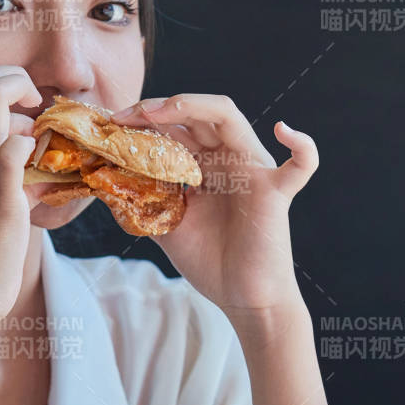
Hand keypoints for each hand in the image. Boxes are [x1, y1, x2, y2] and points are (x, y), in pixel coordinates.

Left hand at [110, 93, 315, 316]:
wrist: (242, 298)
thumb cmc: (211, 262)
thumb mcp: (165, 226)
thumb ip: (141, 200)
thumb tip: (102, 179)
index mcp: (203, 164)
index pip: (173, 127)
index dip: (141, 120)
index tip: (110, 128)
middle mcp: (227, 158)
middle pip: (194, 114)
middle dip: (155, 109)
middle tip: (122, 118)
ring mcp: (253, 170)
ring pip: (229, 119)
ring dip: (192, 106)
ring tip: (158, 111)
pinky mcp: (276, 191)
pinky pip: (301, 165)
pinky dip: (302, 146)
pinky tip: (283, 130)